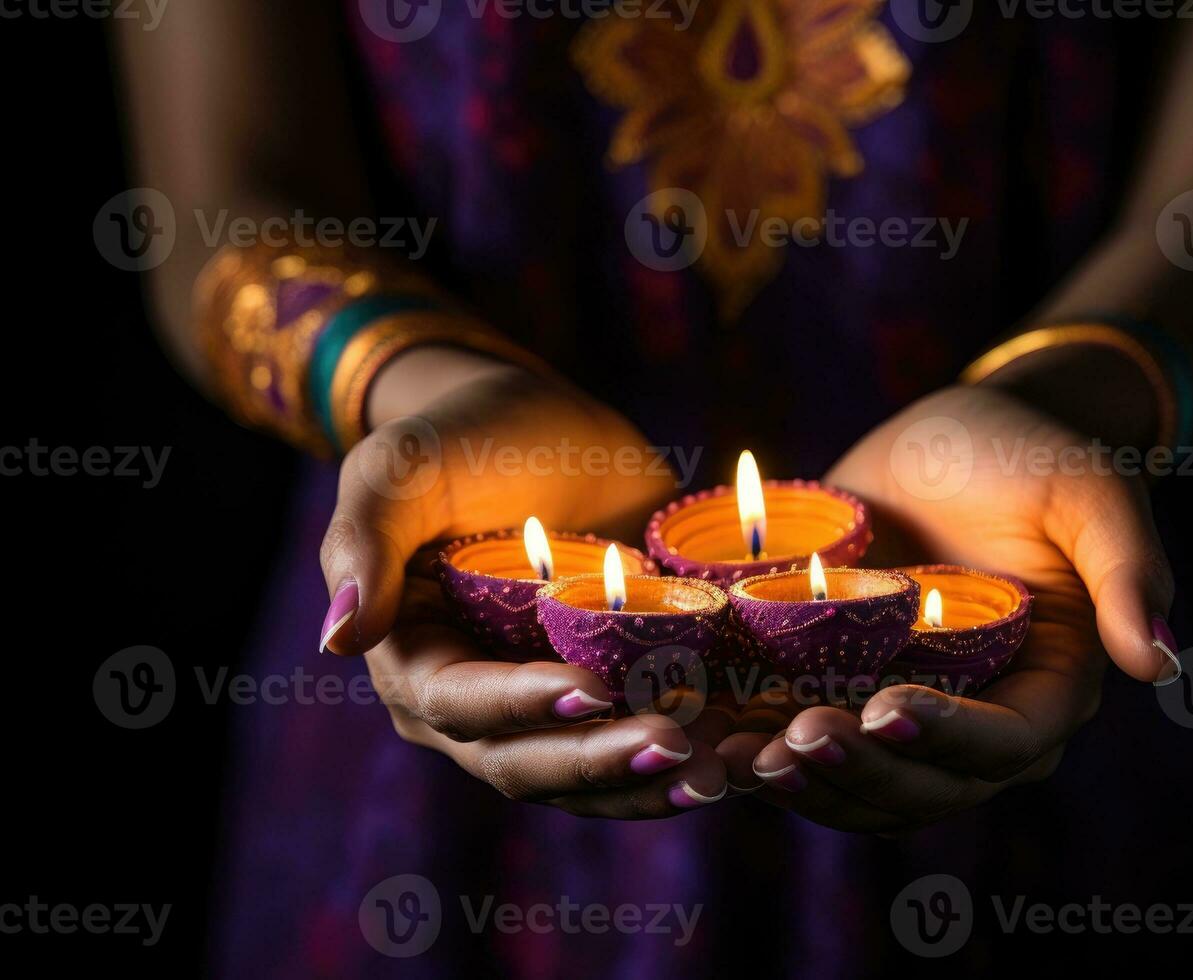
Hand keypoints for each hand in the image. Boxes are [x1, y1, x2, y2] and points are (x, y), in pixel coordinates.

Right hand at [318, 349, 729, 816]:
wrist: (542, 422)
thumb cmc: (459, 437)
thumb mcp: (400, 469)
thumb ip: (363, 542)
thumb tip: (336, 637)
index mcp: (414, 660)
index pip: (463, 704)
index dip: (523, 705)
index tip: (592, 689)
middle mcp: (476, 706)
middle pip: (531, 760)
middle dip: (602, 761)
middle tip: (677, 746)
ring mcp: (546, 709)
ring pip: (589, 776)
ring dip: (650, 784)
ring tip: (719, 771)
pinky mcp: (608, 694)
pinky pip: (636, 744)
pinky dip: (682, 756)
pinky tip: (738, 750)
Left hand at [716, 378, 1178, 831]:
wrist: (953, 439)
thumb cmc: (1031, 456)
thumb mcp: (1087, 492)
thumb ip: (1129, 570)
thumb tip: (1163, 662)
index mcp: (1046, 686)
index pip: (1005, 743)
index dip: (948, 738)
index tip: (885, 708)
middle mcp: (977, 718)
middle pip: (925, 784)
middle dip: (860, 770)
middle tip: (797, 739)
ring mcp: (906, 713)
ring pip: (862, 785)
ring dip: (804, 783)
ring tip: (739, 759)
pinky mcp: (844, 693)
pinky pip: (810, 746)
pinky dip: (765, 754)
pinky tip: (710, 741)